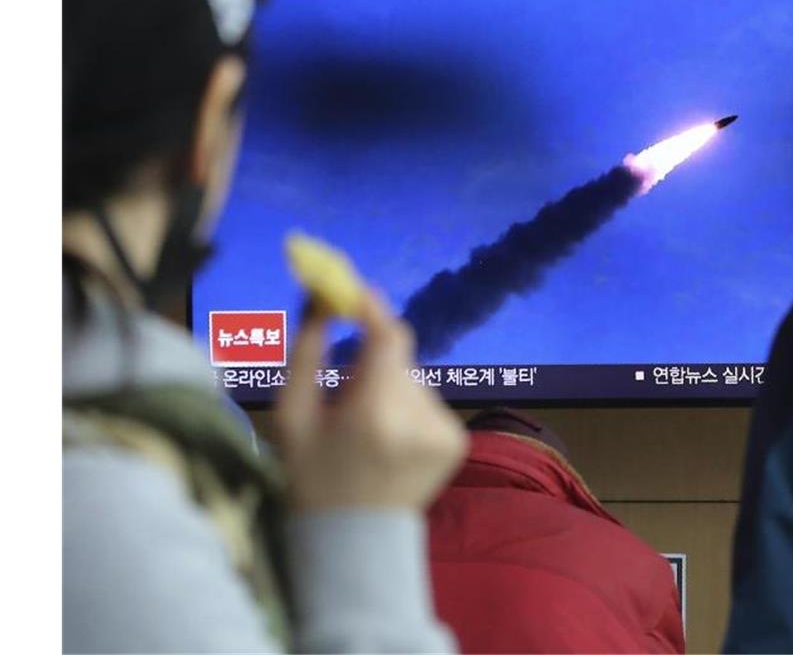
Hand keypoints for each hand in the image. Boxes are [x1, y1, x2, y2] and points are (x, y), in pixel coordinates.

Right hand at [276, 288, 467, 510]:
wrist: (354, 539)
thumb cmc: (313, 474)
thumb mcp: (293, 415)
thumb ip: (307, 352)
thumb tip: (322, 299)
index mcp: (373, 413)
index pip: (388, 338)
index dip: (372, 310)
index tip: (354, 294)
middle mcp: (417, 419)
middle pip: (398, 359)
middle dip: (373, 363)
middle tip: (347, 391)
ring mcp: (444, 431)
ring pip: (413, 381)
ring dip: (390, 389)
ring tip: (368, 431)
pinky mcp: (458, 442)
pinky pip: (428, 403)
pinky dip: (408, 411)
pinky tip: (390, 442)